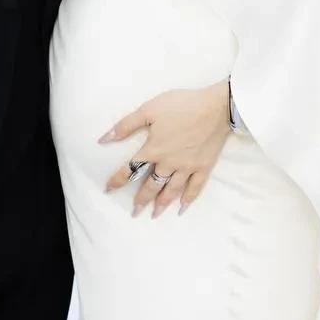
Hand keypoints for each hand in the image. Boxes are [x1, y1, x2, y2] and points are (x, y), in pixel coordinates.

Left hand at [101, 80, 230, 217]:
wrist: (215, 107)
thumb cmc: (181, 105)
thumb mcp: (149, 109)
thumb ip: (126, 125)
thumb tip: (103, 139)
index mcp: (153, 149)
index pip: (131, 169)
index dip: (118, 180)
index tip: (108, 190)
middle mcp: (168, 163)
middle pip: (151, 185)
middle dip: (141, 199)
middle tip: (134, 212)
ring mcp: (187, 168)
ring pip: (171, 190)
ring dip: (161, 203)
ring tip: (154, 214)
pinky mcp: (204, 167)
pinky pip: (195, 188)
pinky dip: (188, 199)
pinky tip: (182, 207)